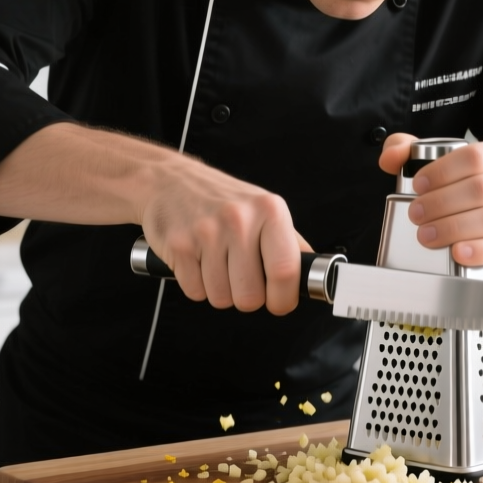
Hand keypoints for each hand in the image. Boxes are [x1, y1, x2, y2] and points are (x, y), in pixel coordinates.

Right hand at [139, 155, 308, 315]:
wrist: (169, 180)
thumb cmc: (221, 199)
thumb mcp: (264, 209)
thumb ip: (290, 242)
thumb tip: (313, 275)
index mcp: (269, 211)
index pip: (285, 271)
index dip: (284, 299)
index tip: (280, 302)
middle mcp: (239, 219)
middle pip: (250, 296)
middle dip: (247, 297)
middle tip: (242, 278)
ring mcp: (206, 232)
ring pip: (221, 298)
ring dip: (220, 291)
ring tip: (217, 264)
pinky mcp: (179, 246)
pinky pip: (195, 292)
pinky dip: (197, 285)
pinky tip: (198, 262)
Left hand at [378, 134, 482, 279]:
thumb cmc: (478, 199)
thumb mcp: (447, 170)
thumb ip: (411, 153)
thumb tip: (390, 157)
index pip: (474, 156)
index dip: (442, 171)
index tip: (417, 185)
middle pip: (481, 188)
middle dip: (441, 203)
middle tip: (416, 214)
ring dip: (454, 227)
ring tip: (427, 235)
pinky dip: (479, 250)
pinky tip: (458, 252)